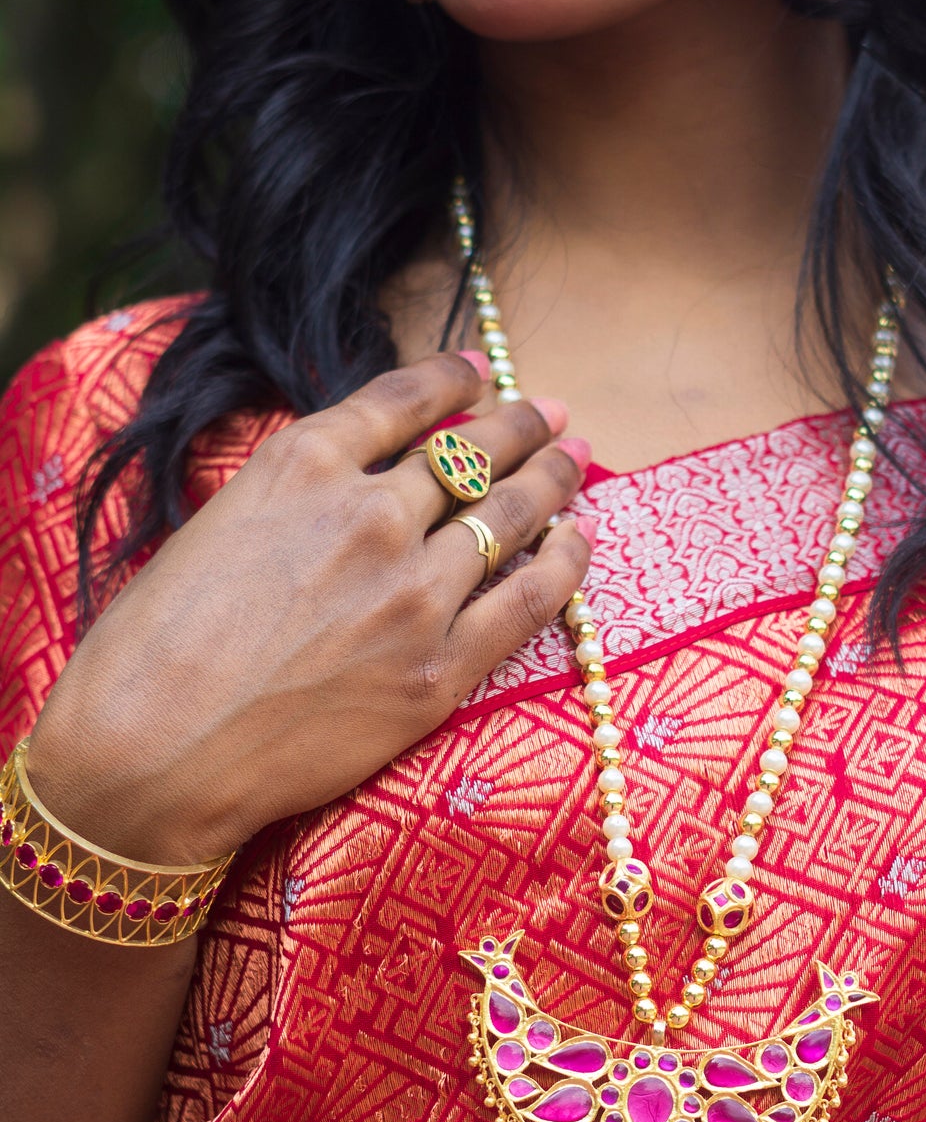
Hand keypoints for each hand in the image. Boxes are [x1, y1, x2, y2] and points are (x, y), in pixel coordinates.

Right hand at [26, 355, 591, 860]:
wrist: (151, 749)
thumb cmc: (154, 646)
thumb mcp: (217, 523)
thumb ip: (295, 492)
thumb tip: (354, 480)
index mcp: (302, 464)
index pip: (404, 400)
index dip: (454, 378)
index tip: (480, 371)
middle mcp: (371, 513)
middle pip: (472, 452)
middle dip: (520, 425)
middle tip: (550, 413)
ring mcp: (413, 592)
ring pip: (511, 515)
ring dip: (553, 478)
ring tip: (577, 458)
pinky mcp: (440, 669)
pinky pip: (529, 600)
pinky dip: (564, 563)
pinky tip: (579, 542)